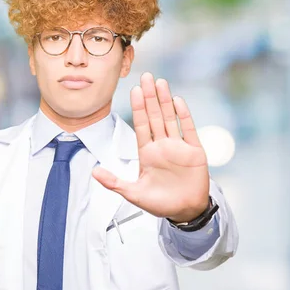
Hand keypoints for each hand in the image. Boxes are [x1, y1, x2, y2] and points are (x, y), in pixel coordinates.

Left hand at [92, 72, 209, 221]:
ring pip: (170, 118)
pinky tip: (178, 101)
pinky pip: (188, 129)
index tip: (134, 90)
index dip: (138, 107)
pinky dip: (183, 115)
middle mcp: (162, 145)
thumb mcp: (134, 194)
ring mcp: (178, 146)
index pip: (141, 125)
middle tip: (146, 76)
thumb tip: (94, 172)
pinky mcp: (194, 151)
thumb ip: (114, 183)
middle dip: (150, 97)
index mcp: (147, 153)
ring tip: (160, 82)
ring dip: (165, 100)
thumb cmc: (161, 203)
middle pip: (154, 116)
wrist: (185, 212)